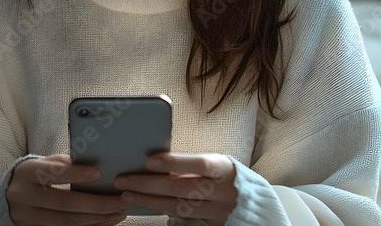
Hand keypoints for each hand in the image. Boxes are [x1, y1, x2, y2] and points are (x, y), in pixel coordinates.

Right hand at [7, 154, 130, 225]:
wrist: (7, 198)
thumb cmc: (34, 176)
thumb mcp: (43, 164)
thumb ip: (63, 163)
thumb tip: (94, 162)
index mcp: (27, 173)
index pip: (53, 173)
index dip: (76, 174)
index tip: (99, 173)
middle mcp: (24, 197)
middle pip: (64, 204)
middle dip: (97, 203)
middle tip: (122, 200)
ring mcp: (28, 218)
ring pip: (67, 223)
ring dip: (98, 219)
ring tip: (120, 212)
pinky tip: (107, 222)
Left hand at [114, 152, 237, 225]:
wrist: (257, 208)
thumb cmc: (230, 178)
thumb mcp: (219, 165)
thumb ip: (194, 165)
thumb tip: (157, 160)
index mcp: (225, 169)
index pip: (199, 164)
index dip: (174, 162)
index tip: (149, 160)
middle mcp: (223, 192)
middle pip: (181, 188)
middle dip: (149, 184)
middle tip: (123, 180)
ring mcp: (218, 213)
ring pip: (178, 207)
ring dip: (149, 200)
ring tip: (127, 194)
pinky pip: (182, 220)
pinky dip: (161, 212)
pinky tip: (145, 206)